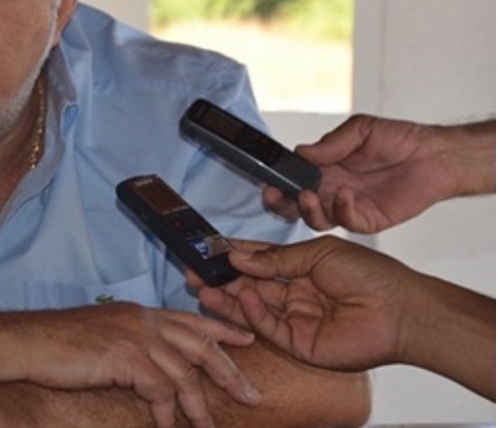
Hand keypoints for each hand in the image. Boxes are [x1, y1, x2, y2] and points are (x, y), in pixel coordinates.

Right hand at [21, 302, 260, 427]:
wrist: (31, 342)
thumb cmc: (59, 343)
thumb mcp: (104, 336)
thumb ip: (131, 344)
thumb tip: (149, 369)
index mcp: (140, 313)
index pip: (191, 319)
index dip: (221, 330)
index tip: (246, 340)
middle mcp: (144, 320)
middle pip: (201, 344)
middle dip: (230, 371)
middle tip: (252, 395)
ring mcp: (137, 336)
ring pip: (185, 373)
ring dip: (199, 406)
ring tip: (208, 427)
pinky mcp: (127, 357)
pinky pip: (161, 390)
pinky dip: (167, 412)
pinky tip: (166, 426)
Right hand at [192, 236, 413, 371]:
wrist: (399, 311)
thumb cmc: (370, 275)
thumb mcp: (318, 252)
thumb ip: (277, 258)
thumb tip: (240, 257)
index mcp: (302, 268)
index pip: (259, 261)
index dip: (234, 255)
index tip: (210, 250)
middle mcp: (295, 294)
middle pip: (250, 286)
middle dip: (222, 278)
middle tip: (194, 271)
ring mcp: (296, 319)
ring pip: (252, 308)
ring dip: (227, 297)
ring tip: (202, 287)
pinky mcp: (298, 343)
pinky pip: (268, 327)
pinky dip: (252, 313)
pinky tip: (243, 297)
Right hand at [263, 115, 458, 232]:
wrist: (434, 156)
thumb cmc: (400, 140)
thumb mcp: (360, 130)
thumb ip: (330, 144)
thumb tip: (301, 152)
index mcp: (326, 168)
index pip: (293, 179)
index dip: (278, 182)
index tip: (268, 180)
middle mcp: (332, 189)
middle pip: (296, 204)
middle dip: (281, 203)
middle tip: (275, 196)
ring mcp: (348, 206)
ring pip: (316, 219)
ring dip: (308, 210)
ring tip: (310, 196)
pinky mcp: (367, 219)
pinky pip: (347, 222)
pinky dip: (342, 210)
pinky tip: (346, 194)